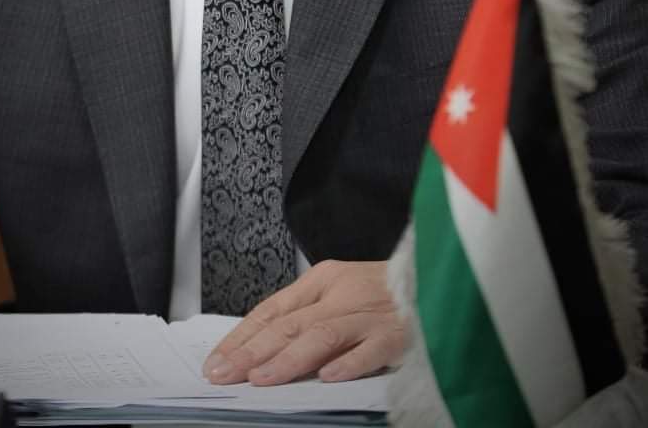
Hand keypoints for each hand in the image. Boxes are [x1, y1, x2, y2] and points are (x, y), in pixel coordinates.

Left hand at [202, 259, 405, 384]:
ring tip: (262, 379)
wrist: (440, 277)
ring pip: (323, 335)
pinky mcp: (399, 333)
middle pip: (291, 323)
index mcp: (325, 280)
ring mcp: (370, 314)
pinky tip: (328, 378)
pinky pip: (371, 349)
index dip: (243, 335)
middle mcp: (343, 293)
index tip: (217, 360)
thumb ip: (308, 315)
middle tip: (225, 374)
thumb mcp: (341, 292)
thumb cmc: (386, 292)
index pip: (274, 309)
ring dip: (289, 359)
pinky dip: (349, 363)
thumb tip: (262, 348)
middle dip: (253, 351)